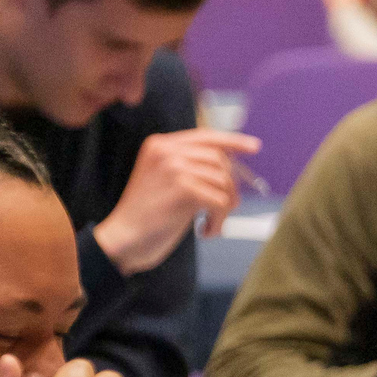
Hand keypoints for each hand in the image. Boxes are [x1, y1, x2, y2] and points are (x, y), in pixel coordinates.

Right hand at [94, 128, 261, 273]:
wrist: (121, 241)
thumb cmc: (147, 218)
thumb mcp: (166, 182)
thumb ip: (191, 167)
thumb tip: (233, 164)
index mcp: (160, 145)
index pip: (205, 136)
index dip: (233, 141)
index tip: (255, 147)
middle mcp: (167, 150)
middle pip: (220, 160)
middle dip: (229, 187)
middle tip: (222, 211)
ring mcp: (174, 167)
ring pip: (224, 182)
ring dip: (225, 209)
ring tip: (210, 225)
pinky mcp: (183, 188)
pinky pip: (221, 201)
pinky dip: (219, 221)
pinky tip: (205, 232)